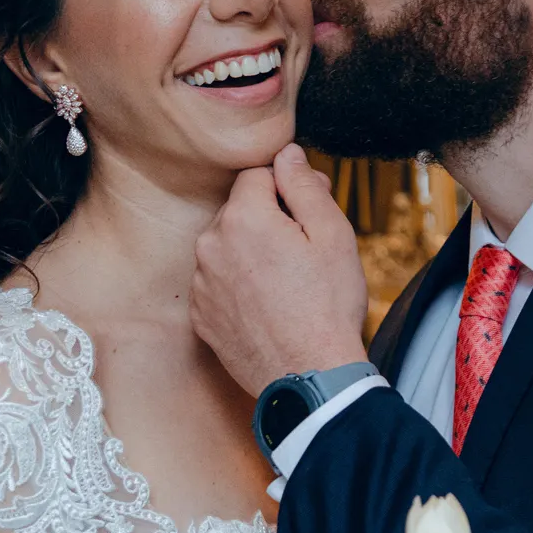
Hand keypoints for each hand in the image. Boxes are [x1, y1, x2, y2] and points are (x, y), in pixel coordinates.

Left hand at [195, 144, 370, 396]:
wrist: (310, 377)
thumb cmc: (328, 306)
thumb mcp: (332, 234)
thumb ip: (304, 185)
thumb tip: (287, 154)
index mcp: (242, 218)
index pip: (257, 176)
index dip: (288, 189)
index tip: (309, 213)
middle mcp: (210, 245)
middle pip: (239, 211)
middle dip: (269, 220)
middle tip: (306, 252)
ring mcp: (201, 284)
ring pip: (228, 247)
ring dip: (252, 254)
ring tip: (288, 285)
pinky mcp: (200, 316)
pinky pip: (218, 283)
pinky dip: (239, 287)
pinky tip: (269, 306)